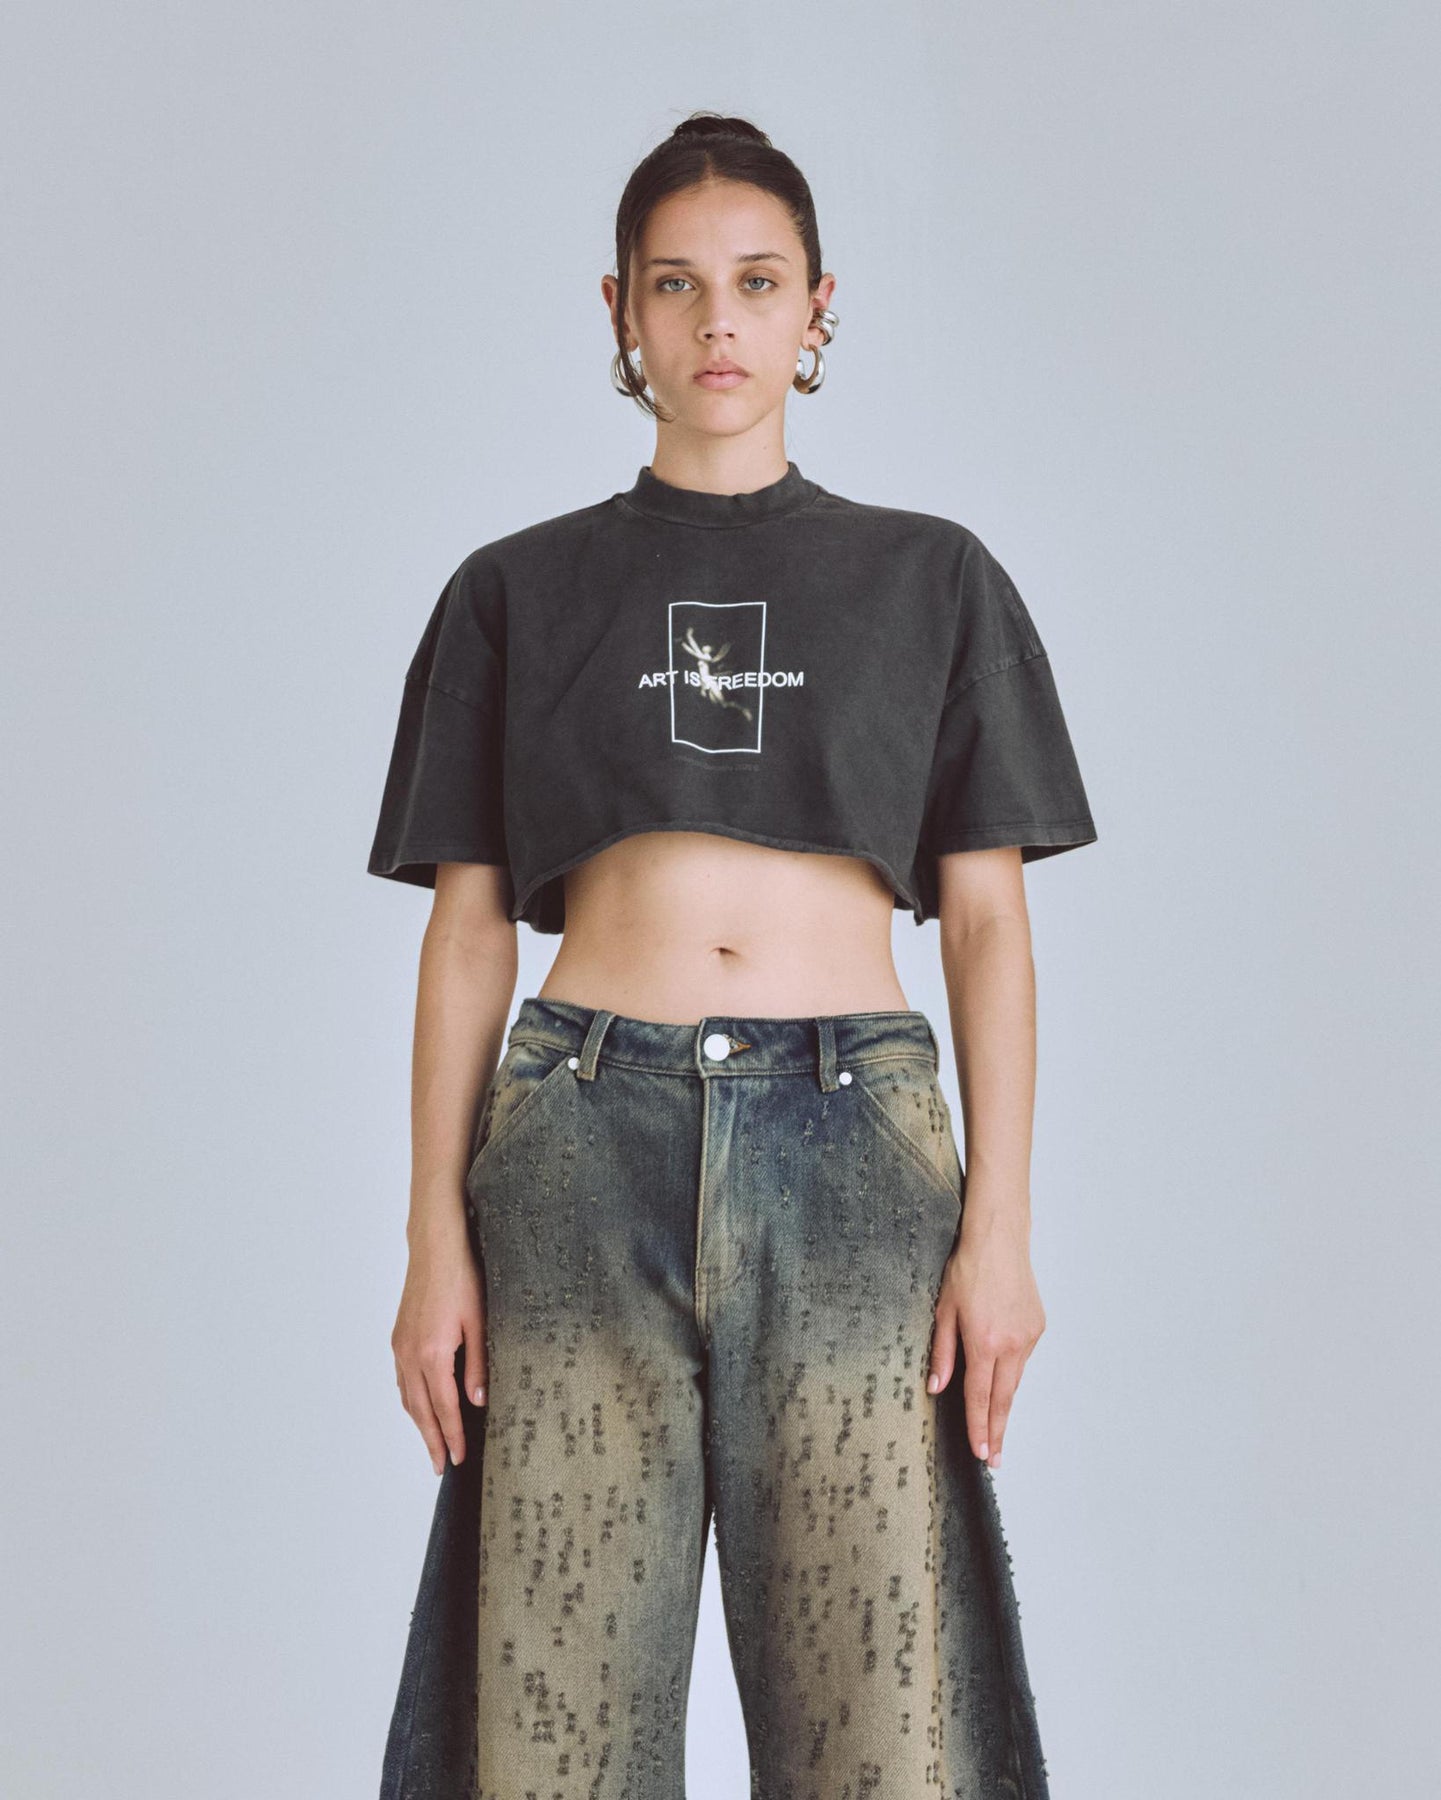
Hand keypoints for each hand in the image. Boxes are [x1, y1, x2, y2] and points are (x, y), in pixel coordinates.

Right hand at [391, 1219, 486, 1474]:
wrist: (435, 1247)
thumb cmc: (462, 1278)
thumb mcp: (480, 1321)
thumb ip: (478, 1364)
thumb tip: (477, 1401)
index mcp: (432, 1353)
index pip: (444, 1407)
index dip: (452, 1435)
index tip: (458, 1458)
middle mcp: (410, 1354)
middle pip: (420, 1410)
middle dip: (431, 1440)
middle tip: (440, 1467)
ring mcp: (400, 1346)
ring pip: (407, 1397)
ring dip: (419, 1424)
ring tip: (432, 1444)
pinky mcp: (399, 1337)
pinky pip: (402, 1380)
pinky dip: (411, 1401)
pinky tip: (420, 1407)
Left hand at [926, 1198, 1045, 1470]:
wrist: (999, 1239)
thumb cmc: (967, 1269)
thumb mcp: (943, 1310)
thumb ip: (943, 1353)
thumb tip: (937, 1387)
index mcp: (984, 1342)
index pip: (979, 1397)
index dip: (979, 1428)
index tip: (981, 1453)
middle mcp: (1011, 1344)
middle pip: (1003, 1398)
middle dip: (997, 1430)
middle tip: (995, 1458)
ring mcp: (1028, 1336)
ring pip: (1015, 1379)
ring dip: (1004, 1402)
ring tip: (995, 1426)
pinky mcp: (1038, 1327)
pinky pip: (1022, 1358)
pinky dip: (1011, 1370)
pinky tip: (1000, 1373)